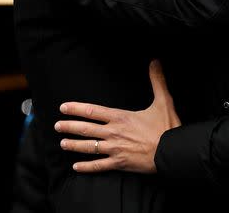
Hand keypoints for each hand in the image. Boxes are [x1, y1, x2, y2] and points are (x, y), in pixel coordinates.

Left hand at [55, 60, 179, 173]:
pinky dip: (86, 167)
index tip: (63, 108)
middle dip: (69, 127)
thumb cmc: (167, 127)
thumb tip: (155, 62)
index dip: (76, 109)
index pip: (93, 111)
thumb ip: (156, 81)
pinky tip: (76, 167)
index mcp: (121, 117)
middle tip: (57, 126)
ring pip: (89, 147)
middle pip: (86, 129)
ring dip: (74, 145)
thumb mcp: (163, 100)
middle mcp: (114, 132)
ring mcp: (115, 149)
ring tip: (62, 143)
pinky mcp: (119, 163)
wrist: (172, 152)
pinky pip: (98, 166)